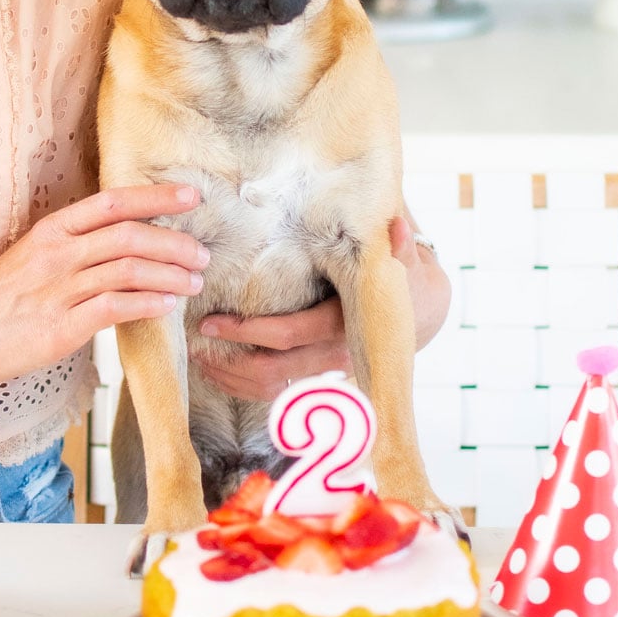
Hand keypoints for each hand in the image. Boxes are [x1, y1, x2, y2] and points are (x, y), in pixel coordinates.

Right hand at [0, 185, 209, 382]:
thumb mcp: (35, 254)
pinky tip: (168, 306)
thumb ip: (77, 244)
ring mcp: (59, 289)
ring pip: (128, 270)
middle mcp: (59, 253)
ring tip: (194, 282)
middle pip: (130, 236)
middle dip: (174, 242)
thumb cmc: (0, 296)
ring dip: (169, 275)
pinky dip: (147, 304)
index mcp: (53, 229)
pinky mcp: (60, 326)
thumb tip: (128, 242)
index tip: (191, 197)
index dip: (156, 197)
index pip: (113, 203)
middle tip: (203, 253)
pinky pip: (114, 308)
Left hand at [192, 217, 450, 403]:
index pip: (290, 335)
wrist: (419, 315)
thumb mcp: (406, 263)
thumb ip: (398, 247)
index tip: (214, 320)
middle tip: (197, 339)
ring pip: (272, 388)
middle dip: (231, 359)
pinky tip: (220, 372)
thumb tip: (396, 225)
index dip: (250, 331)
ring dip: (232, 378)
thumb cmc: (404, 282)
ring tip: (199, 358)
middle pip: (274, 370)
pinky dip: (244, 386)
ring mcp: (324, 371)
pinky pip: (277, 391)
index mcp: (345, 325)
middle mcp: (333, 355)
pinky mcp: (318, 376)